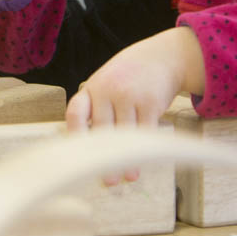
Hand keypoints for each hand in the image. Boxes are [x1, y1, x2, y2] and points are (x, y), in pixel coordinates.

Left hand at [65, 27, 205, 184]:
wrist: (162, 56)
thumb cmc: (129, 75)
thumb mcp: (107, 82)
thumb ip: (96, 106)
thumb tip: (87, 144)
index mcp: (92, 87)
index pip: (75, 112)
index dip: (74, 135)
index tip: (76, 156)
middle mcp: (107, 90)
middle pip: (100, 130)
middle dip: (102, 157)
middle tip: (105, 179)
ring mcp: (128, 95)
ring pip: (123, 135)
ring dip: (124, 160)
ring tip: (125, 177)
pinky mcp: (149, 102)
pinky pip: (144, 132)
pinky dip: (141, 151)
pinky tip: (140, 164)